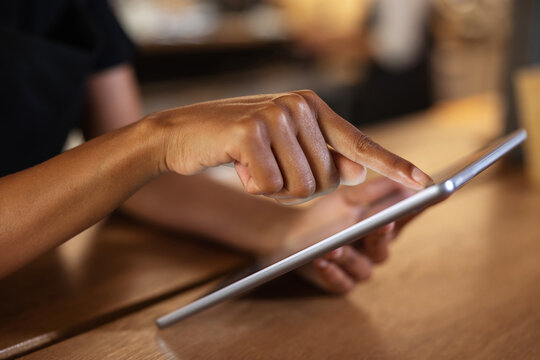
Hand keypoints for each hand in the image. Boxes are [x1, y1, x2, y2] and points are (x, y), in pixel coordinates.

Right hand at [149, 90, 429, 202]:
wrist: (180, 133)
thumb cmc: (235, 142)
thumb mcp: (283, 145)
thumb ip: (322, 155)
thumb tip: (359, 172)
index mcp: (311, 106)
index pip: (359, 141)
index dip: (392, 165)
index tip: (422, 183)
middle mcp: (299, 106)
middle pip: (326, 179)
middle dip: (297, 185)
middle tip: (268, 165)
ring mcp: (275, 115)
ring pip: (300, 186)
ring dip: (274, 187)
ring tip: (252, 163)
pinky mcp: (251, 132)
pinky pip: (270, 186)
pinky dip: (253, 185)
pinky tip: (237, 165)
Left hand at [281, 177, 417, 292]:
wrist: (290, 237)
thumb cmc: (323, 216)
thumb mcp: (348, 197)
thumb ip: (378, 189)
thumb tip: (410, 178)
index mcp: (380, 226)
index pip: (406, 218)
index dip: (421, 209)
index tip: (435, 196)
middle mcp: (373, 250)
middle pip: (384, 247)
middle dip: (381, 235)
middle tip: (382, 223)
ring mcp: (357, 268)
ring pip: (362, 268)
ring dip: (348, 257)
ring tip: (333, 248)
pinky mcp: (339, 283)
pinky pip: (341, 284)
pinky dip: (331, 273)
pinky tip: (321, 261)